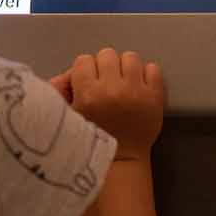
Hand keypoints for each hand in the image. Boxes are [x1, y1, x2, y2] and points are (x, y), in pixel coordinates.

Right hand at [48, 48, 165, 160]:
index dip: (83, 72)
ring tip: (121, 84)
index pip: (84, 60)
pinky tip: (137, 88)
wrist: (121, 161)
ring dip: (124, 69)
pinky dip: (145, 75)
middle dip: (103, 68)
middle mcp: (113, 89)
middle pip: (107, 54)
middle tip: (103, 84)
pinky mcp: (155, 97)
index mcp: (88, 94)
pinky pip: (153, 68)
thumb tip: (65, 76)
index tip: (85, 85)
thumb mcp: (67, 117)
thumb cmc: (90, 140)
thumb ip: (60, 92)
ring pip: (130, 57)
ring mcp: (137, 92)